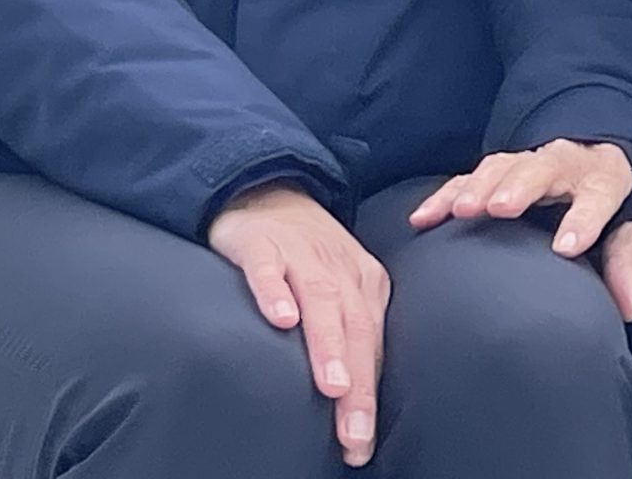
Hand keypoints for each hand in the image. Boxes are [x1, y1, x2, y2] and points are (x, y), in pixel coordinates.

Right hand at [207, 183, 389, 466]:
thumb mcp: (337, 289)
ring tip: (333, 386)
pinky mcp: (260, 243)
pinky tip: (280, 320)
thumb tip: (354, 399)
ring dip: (328, 344)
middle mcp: (338, 268)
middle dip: (357, 385)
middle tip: (354, 434)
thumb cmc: (305, 255)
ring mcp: (300, 252)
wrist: (266, 189)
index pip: (371, 344)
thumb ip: (347, 334)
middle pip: (353, 328)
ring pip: (320, 300)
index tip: (363, 443)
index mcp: (364, 282)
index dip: (369, 395)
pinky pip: (267, 268)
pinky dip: (275, 292)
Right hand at [407, 141, 631, 319]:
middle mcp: (563, 164)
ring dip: (478, 187)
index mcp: (601, 179)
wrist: (593, 161)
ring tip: (458, 211)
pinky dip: (444, 196)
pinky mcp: (497, 173)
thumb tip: (627, 307)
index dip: (583, 219)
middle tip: (498, 208)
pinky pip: (466, 179)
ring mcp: (527, 165)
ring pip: (501, 167)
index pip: (598, 196)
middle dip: (519, 187)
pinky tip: (422, 218)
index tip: (565, 247)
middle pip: (542, 169)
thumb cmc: (610, 204)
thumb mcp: (629, 226)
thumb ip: (625, 262)